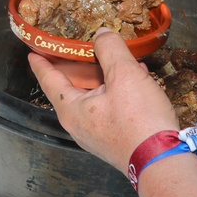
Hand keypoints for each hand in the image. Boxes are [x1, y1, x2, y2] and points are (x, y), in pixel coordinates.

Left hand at [29, 29, 178, 172]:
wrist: (163, 162)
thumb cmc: (139, 119)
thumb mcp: (124, 75)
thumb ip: (109, 49)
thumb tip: (101, 34)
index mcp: (71, 109)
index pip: (50, 80)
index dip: (41, 64)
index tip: (33, 53)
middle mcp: (79, 125)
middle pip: (73, 88)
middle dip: (78, 66)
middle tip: (79, 48)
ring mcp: (97, 135)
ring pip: (95, 97)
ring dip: (105, 77)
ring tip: (117, 59)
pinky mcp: (115, 140)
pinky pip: (110, 108)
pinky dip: (118, 91)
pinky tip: (137, 79)